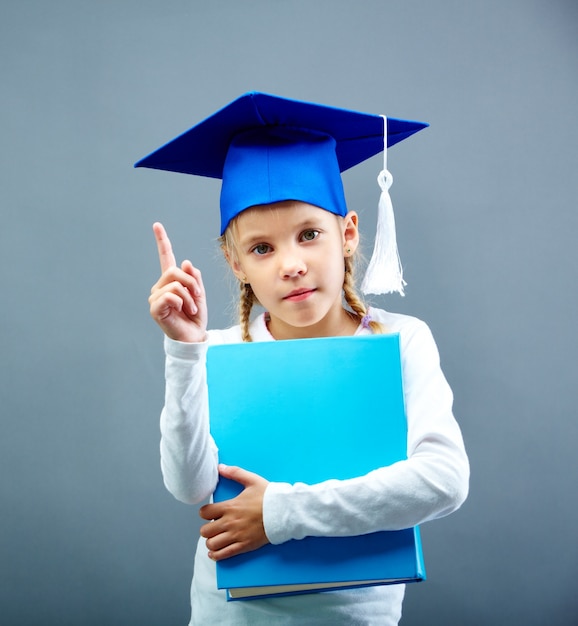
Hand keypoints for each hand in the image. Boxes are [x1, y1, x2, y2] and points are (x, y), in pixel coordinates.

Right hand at [148, 222, 207, 341]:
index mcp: (171, 281)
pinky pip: (171, 295)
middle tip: (198, 295)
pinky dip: (183, 302)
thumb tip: (185, 262)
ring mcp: (156, 297)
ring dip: (189, 296)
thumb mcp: (200, 294)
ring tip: (192, 308)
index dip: (162, 241)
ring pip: (175, 283)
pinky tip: (184, 312)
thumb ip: (194, 277)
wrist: (194, 336)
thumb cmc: (195, 317)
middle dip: (191, 282)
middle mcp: (160, 287)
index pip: (166, 258)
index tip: (157, 225)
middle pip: (174, 270)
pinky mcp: (155, 308)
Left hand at [199, 464, 269, 560]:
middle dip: (207, 528)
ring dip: (211, 541)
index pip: (204, 513)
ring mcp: (236, 536)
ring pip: (212, 544)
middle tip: (213, 526)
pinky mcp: (243, 546)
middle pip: (205, 531)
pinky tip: (215, 552)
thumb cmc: (268, 496)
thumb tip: (221, 467)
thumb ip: (235, 473)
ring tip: (216, 538)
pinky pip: (223, 554)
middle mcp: (230, 523)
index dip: (204, 512)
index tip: (209, 513)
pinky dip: (216, 555)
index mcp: (230, 507)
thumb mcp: (252, 480)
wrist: (283, 512)